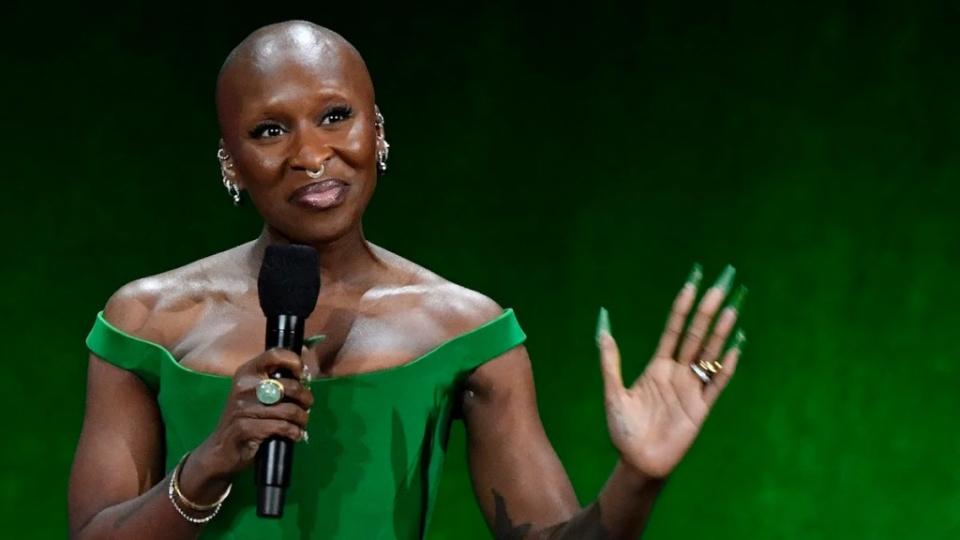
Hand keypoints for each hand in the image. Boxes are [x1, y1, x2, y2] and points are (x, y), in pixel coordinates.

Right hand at [181, 348, 313, 498]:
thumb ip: (274, 381)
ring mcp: (243, 407)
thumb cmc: (244, 417)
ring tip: (301, 423)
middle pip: (290, 386)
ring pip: (290, 410)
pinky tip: (294, 435)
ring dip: (302, 419)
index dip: (294, 361)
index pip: (274, 354)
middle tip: (306, 406)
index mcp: (247, 372)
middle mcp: (244, 386)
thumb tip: (304, 374)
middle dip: (306, 398)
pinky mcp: (246, 428)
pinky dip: (294, 432)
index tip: (302, 375)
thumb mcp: (254, 393)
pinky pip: (282, 427)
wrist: (220, 448)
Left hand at [597, 264, 746, 478]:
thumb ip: (610, 360)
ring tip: (732, 307)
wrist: (637, 463)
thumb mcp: (612, 392)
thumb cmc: (623, 431)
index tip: (692, 281)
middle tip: (722, 282)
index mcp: (657, 367)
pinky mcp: (701, 409)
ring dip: (720, 331)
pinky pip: (716, 384)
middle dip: (707, 309)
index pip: (674, 329)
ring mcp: (691, 390)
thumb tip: (603, 326)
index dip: (683, 305)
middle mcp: (678, 374)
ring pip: (709, 354)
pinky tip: (735, 347)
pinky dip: (726, 366)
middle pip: (696, 335)